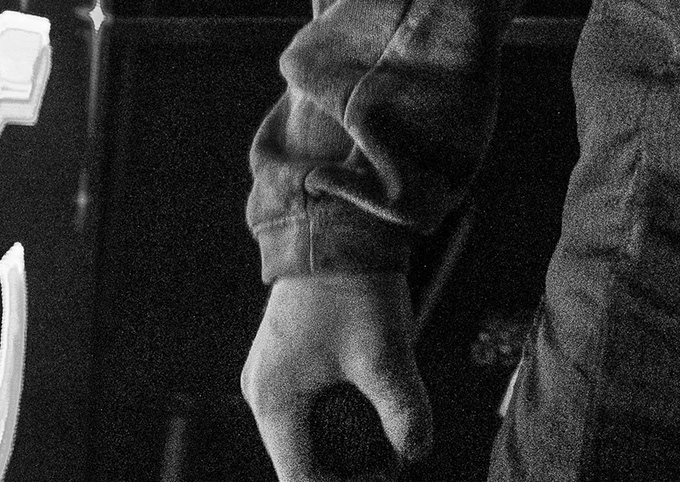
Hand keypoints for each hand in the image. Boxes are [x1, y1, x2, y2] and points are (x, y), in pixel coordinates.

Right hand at [241, 270, 432, 481]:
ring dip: (342, 439)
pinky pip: (307, 402)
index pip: (300, 479)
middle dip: (345, 468)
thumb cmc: (354, 289)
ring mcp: (270, 370)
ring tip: (386, 438)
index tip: (384, 477)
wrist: (339, 224)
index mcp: (273, 401)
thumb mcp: (384, 354)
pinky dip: (336, 412)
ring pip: (305, 429)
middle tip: (389, 463)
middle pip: (300, 458)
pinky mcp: (286, 353)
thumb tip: (418, 451)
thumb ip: (401, 409)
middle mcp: (261, 390)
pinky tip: (370, 407)